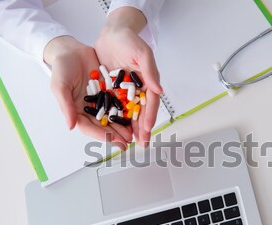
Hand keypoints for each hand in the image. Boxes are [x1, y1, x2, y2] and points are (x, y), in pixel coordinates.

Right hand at [44, 36, 131, 149]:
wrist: (71, 50)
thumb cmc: (61, 68)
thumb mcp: (60, 86)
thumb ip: (66, 106)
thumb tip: (70, 126)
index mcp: (76, 111)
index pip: (89, 127)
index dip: (101, 135)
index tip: (113, 141)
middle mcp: (89, 109)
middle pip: (103, 126)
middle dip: (115, 135)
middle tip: (127, 143)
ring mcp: (100, 101)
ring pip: (112, 117)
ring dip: (122, 126)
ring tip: (133, 134)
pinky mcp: (109, 92)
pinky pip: (118, 103)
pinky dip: (126, 110)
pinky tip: (135, 116)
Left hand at [95, 7, 162, 146]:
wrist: (112, 33)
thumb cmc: (129, 40)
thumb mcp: (142, 53)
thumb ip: (150, 71)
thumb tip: (159, 90)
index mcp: (147, 82)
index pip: (151, 103)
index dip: (150, 117)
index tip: (147, 130)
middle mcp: (137, 89)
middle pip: (141, 112)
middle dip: (142, 129)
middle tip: (142, 144)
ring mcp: (125, 91)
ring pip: (128, 113)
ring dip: (129, 128)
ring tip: (129, 142)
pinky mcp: (113, 90)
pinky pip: (114, 106)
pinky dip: (115, 118)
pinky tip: (113, 129)